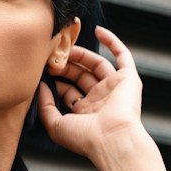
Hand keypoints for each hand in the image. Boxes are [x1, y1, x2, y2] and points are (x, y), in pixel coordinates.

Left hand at [37, 26, 147, 162]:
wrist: (112, 139)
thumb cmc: (85, 138)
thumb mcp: (55, 125)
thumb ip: (45, 106)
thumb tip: (42, 88)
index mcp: (85, 113)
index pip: (68, 91)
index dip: (56, 80)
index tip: (43, 70)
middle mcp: (100, 100)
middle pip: (81, 76)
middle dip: (67, 65)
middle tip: (54, 55)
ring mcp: (114, 89)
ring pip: (98, 65)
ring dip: (82, 54)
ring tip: (67, 45)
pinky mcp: (129, 79)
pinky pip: (123, 55)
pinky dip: (112, 42)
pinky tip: (98, 31)